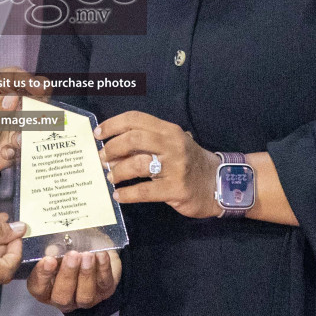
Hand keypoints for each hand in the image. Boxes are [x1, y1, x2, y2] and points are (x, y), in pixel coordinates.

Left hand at [0, 66, 51, 175]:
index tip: (38, 87)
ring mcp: (20, 122)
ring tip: (16, 139)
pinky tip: (5, 152)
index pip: (17, 77)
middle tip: (38, 115)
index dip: (29, 80)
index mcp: (0, 90)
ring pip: (37, 122)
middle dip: (41, 106)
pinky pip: (28, 144)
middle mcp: (14, 104)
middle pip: (36, 97)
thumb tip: (12, 97)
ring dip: (29, 131)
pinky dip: (19, 148)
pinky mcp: (21, 140)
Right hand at [26, 247, 120, 312]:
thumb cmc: (72, 246)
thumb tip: (52, 251)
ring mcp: (85, 299)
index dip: (42, 276)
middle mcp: (64, 298)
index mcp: (46, 288)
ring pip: (84, 296)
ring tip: (87, 255)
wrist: (96, 244)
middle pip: (62, 297)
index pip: (39, 288)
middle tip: (72, 256)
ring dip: (86, 274)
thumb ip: (54, 249)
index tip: (48, 260)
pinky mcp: (105, 291)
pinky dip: (103, 268)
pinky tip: (101, 254)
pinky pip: (104, 284)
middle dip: (67, 276)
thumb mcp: (61, 244)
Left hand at [99, 111, 221, 218]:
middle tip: (101, 159)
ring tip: (110, 178)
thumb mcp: (171, 146)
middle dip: (112, 149)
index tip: (97, 135)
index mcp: (168, 130)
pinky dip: (127, 194)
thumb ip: (145, 145)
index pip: (135, 119)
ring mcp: (176, 167)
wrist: (218, 184)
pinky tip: (119, 196)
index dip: (112, 125)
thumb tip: (111, 151)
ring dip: (118, 172)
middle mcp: (172, 144)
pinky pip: (145, 191)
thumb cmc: (188, 162)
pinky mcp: (176, 189)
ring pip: (138, 164)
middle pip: (133, 139)